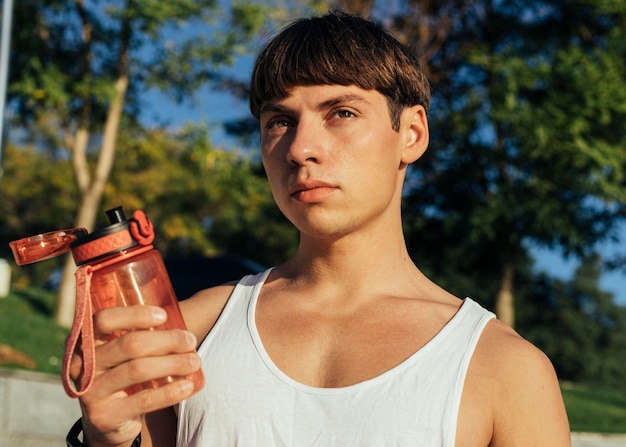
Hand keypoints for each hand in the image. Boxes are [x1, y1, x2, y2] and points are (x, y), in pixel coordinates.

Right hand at [70, 305, 200, 445]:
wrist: (108, 419)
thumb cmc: (123, 372)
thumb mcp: (123, 352)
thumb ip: (140, 334)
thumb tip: (182, 326)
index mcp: (85, 341)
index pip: (104, 320)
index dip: (135, 315)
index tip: (163, 316)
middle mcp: (81, 365)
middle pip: (128, 344)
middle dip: (166, 340)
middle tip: (190, 341)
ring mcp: (90, 392)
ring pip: (137, 370)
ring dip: (172, 363)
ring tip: (194, 361)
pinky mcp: (103, 416)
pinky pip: (143, 400)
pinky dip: (169, 392)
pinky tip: (187, 386)